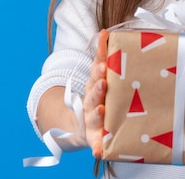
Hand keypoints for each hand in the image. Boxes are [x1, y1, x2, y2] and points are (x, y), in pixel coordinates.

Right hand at [82, 29, 108, 157]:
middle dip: (97, 88)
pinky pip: (96, 143)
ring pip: (93, 116)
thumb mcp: (98, 75)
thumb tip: (104, 32)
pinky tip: (99, 152)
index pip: (95, 74)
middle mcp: (91, 101)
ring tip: (102, 111)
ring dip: (97, 113)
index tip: (103, 64)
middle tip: (102, 83)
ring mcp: (92, 119)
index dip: (98, 69)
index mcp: (93, 85)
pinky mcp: (94, 136)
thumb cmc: (97, 95)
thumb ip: (103, 55)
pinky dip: (97, 147)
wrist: (79, 124)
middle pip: (93, 94)